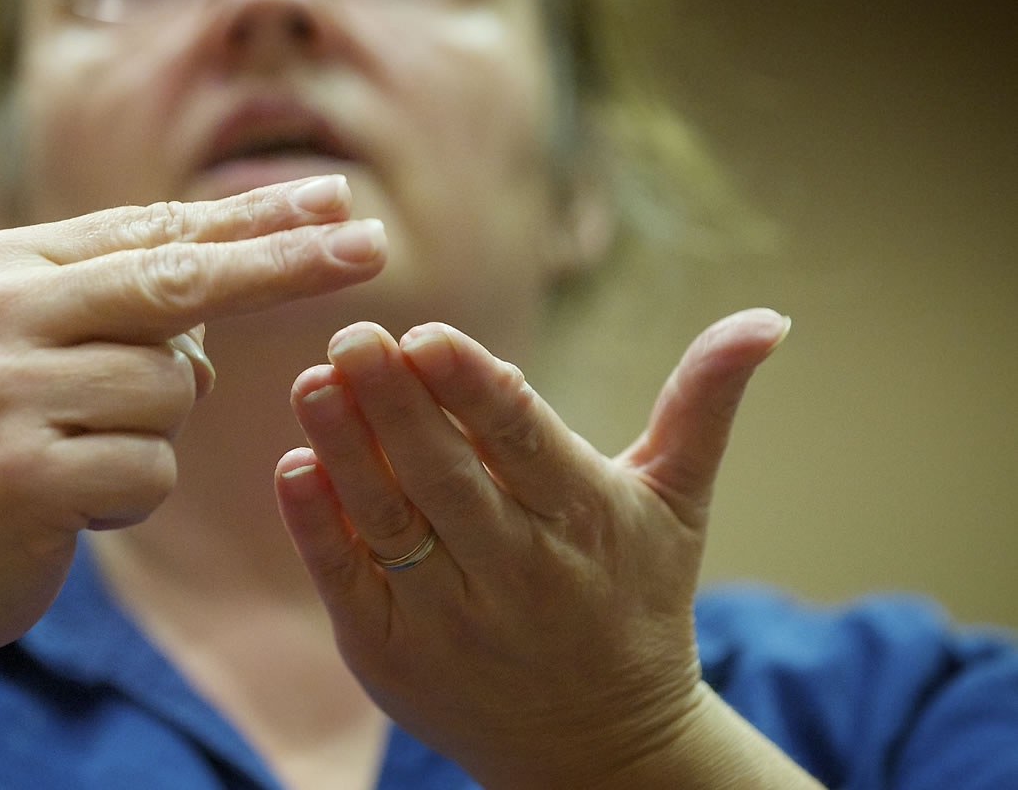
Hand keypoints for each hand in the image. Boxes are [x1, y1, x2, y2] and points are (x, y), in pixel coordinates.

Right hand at [0, 175, 384, 660]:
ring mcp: (7, 390)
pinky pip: (149, 472)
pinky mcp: (22, 473)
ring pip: (174, 392)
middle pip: (182, 280)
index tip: (341, 203)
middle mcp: (4, 310)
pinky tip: (68, 507)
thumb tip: (242, 266)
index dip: (256, 219)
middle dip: (286, 264)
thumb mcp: (30, 346)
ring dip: (153, 437)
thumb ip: (119, 302)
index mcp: (11, 267)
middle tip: (377, 246)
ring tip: (78, 459)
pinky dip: (130, 497)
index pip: (158, 232)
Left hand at [275, 309, 791, 785]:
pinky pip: (347, 582)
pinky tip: (294, 466)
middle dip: (394, 403)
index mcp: (583, 521)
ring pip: (388, 523)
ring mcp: (450, 621)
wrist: (600, 749)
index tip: (427, 335)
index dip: (472, 389)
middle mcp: (517, 573)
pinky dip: (317, 527)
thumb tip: (768, 317)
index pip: (521, 443)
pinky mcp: (394, 657)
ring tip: (312, 382)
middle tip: (353, 334)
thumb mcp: (676, 502)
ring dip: (344, 451)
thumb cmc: (635, 599)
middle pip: (445, 478)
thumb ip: (703, 404)